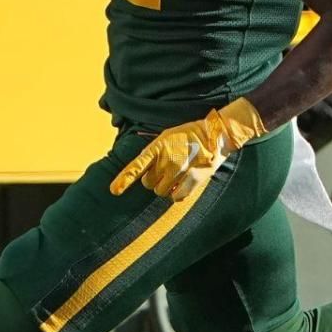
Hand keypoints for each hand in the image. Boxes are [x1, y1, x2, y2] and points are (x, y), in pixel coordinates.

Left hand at [111, 98, 267, 199]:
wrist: (216, 134)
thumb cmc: (190, 134)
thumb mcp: (166, 136)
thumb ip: (153, 152)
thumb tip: (143, 169)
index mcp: (157, 147)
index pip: (137, 165)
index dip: (124, 180)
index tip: (114, 191)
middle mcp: (167, 159)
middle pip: (148, 183)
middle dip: (154, 179)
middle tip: (166, 170)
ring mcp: (180, 170)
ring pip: (161, 191)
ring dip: (166, 187)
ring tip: (177, 174)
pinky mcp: (193, 179)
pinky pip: (176, 197)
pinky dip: (177, 194)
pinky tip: (183, 183)